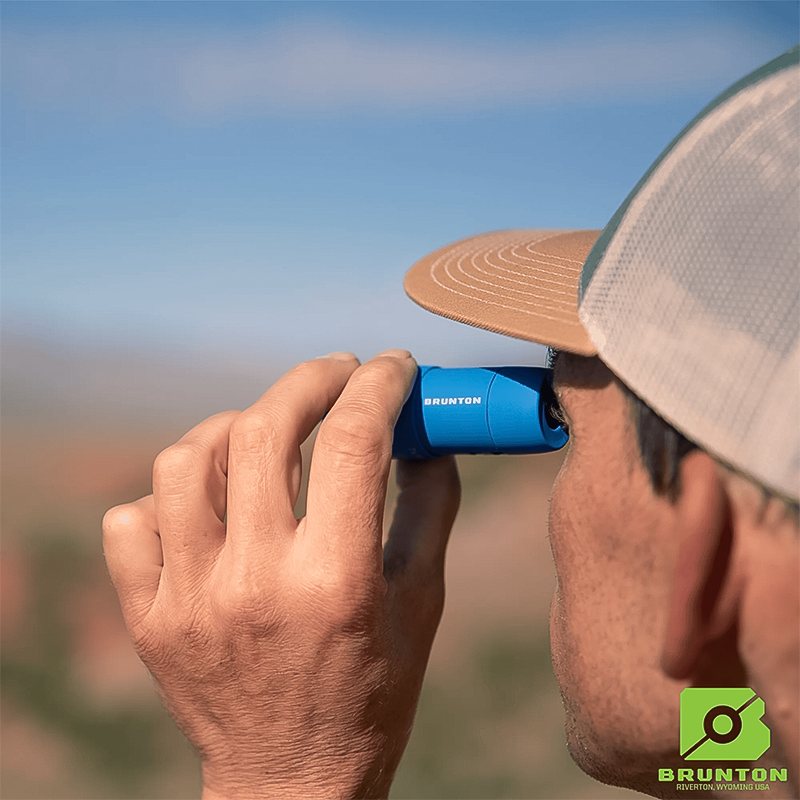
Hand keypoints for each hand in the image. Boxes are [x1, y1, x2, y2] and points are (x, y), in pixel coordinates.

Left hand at [102, 350, 460, 798]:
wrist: (290, 782)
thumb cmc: (373, 692)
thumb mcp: (421, 602)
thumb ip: (429, 508)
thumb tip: (425, 435)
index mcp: (336, 581)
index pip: (354, 442)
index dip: (379, 384)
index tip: (394, 365)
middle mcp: (254, 582)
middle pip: (265, 430)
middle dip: (310, 380)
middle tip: (338, 373)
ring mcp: (188, 599)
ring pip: (187, 460)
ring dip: (236, 426)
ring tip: (270, 432)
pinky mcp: (147, 617)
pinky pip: (132, 520)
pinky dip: (171, 496)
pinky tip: (212, 507)